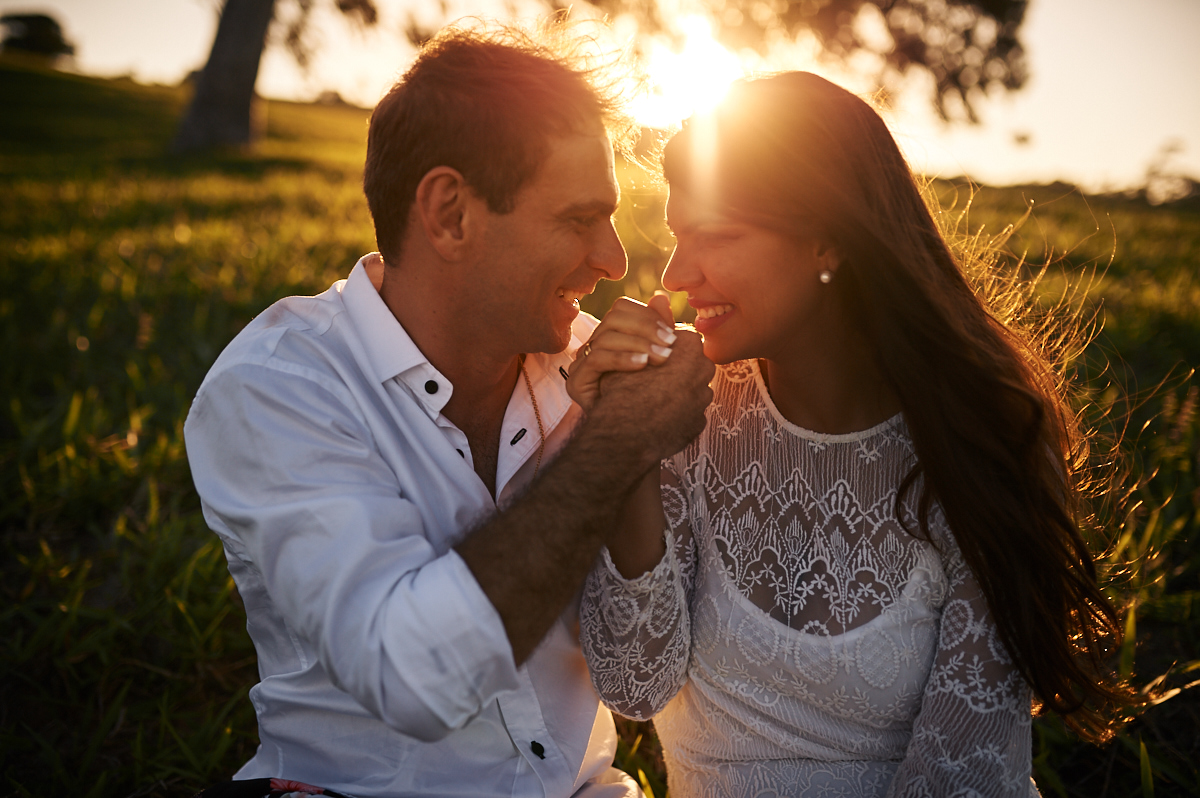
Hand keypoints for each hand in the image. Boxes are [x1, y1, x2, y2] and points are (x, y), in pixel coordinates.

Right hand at [568, 293, 676, 413]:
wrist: (634, 442)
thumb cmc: (650, 401)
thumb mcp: (659, 363)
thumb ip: (659, 332)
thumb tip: (661, 297)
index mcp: (611, 338)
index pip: (622, 309)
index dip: (647, 316)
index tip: (673, 335)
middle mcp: (592, 346)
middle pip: (614, 318)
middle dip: (646, 329)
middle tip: (671, 346)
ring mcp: (581, 364)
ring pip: (606, 336)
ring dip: (639, 344)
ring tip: (662, 358)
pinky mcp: (576, 382)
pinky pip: (597, 359)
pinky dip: (623, 359)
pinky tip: (643, 366)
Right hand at [593, 327, 714, 466]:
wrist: (623, 437)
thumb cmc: (622, 388)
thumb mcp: (631, 349)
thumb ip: (651, 322)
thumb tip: (661, 297)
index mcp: (689, 346)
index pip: (680, 339)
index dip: (660, 346)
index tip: (648, 358)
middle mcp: (703, 369)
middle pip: (689, 362)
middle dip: (669, 369)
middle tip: (649, 379)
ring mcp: (703, 398)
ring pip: (690, 388)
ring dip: (671, 391)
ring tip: (650, 399)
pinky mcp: (699, 423)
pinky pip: (688, 413)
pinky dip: (674, 413)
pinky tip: (656, 416)